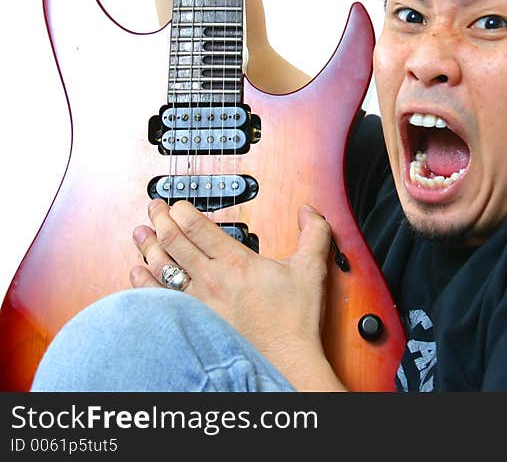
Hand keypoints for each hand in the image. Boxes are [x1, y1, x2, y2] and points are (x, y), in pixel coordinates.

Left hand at [130, 198, 345, 390]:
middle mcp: (211, 279)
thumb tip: (307, 211)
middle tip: (154, 207)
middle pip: (174, 241)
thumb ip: (313, 233)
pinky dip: (143, 281)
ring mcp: (197, 302)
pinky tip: (138, 271)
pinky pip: (157, 297)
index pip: (197, 226)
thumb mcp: (310, 269)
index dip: (182, 209)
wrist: (283, 360)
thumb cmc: (293, 321)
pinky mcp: (191, 320)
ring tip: (141, 232)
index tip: (177, 202)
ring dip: (148, 246)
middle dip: (160, 219)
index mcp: (236, 262)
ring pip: (161, 267)